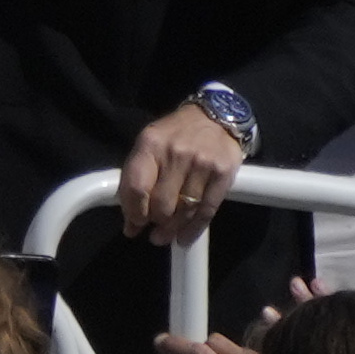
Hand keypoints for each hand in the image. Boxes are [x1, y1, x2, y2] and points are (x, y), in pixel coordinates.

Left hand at [112, 101, 248, 244]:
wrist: (216, 117)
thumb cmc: (176, 134)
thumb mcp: (149, 144)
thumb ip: (137, 177)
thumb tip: (131, 222)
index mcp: (151, 144)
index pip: (137, 187)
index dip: (133, 212)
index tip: (133, 225)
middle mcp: (176, 153)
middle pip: (161, 204)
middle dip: (154, 222)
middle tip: (153, 230)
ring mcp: (202, 164)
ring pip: (184, 210)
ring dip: (172, 230)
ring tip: (165, 237)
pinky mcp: (223, 174)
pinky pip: (206, 210)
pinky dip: (194, 229)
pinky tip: (185, 237)